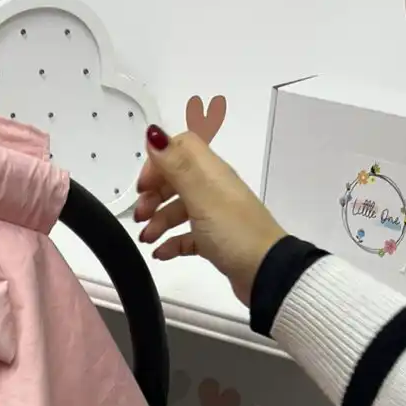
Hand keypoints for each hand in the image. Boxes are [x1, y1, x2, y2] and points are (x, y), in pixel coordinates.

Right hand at [134, 126, 285, 305]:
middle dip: (154, 194)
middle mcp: (214, 189)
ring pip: (180, 209)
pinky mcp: (216, 240)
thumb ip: (176, 165)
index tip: (143, 186)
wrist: (265, 273)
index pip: (181, 148)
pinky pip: (188, 235)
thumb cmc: (233, 232)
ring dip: (159, 221)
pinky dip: (172, 242)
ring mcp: (215, 215)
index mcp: (211, 172)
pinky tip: (161, 253)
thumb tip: (153, 133)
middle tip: (140, 215)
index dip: (158, 161)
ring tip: (147, 239)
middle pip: (177, 179)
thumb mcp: (202, 196)